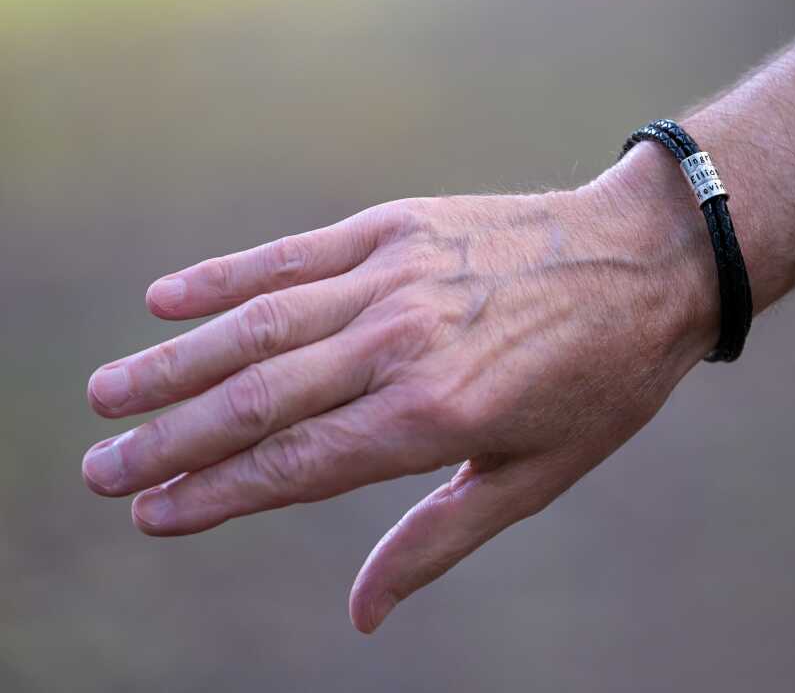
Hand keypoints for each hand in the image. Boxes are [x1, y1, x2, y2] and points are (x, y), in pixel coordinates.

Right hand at [82, 152, 717, 632]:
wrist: (649, 263)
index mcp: (434, 415)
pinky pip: (295, 254)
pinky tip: (167, 298)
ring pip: (260, 326)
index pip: (295, 464)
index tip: (149, 513)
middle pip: (258, 398)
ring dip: (175, 362)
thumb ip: (437, 539)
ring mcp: (395, 276)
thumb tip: (361, 613)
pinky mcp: (398, 226)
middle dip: (170, 438)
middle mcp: (401, 343)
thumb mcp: (533, 477)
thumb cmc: (599, 382)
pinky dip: (227, 277)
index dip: (214, 493)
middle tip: (99, 468)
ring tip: (108, 392)